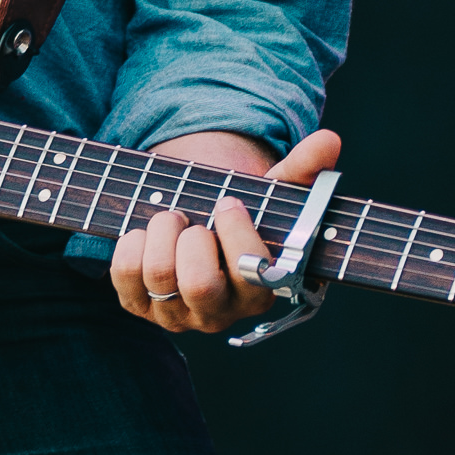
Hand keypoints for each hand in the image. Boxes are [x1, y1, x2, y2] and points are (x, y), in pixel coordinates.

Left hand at [111, 127, 341, 336]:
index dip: (235, 231)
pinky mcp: (139, 306)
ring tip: (171, 219)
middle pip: (199, 284)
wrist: (197, 230)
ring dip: (161, 231)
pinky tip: (146, 234)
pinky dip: (131, 242)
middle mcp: (219, 313)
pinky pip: (125, 275)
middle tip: (192, 218)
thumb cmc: (241, 216)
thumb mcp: (273, 194)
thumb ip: (303, 170)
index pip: (249, 273)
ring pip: (159, 276)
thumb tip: (329, 141)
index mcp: (260, 290)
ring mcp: (177, 314)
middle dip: (192, 238)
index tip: (227, 203)